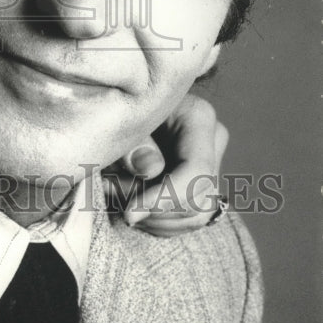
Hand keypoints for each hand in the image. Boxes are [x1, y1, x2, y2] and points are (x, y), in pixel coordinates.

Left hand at [104, 94, 227, 234]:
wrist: (122, 102)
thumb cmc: (120, 108)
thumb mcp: (121, 119)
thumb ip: (133, 144)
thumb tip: (150, 170)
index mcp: (199, 118)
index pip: (196, 172)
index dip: (165, 199)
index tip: (129, 213)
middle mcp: (212, 143)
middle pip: (196, 200)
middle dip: (152, 209)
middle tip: (111, 192)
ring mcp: (211, 165)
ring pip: (194, 216)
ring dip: (152, 218)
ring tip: (115, 194)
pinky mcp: (201, 185)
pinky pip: (188, 220)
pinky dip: (156, 220)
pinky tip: (129, 202)